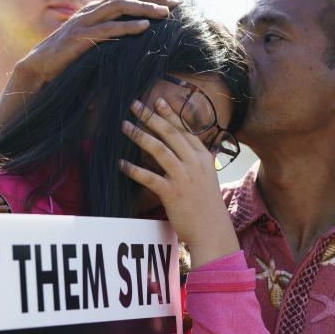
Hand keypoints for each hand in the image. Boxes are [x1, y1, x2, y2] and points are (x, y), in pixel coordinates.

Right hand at [12, 0, 177, 91]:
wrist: (40, 67)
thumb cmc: (68, 58)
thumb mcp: (93, 43)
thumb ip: (109, 35)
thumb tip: (136, 37)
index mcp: (95, 11)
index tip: (170, 3)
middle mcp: (90, 11)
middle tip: (174, 5)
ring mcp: (84, 23)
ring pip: (118, 8)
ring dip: (143, 9)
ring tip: (163, 15)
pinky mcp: (80, 38)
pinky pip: (107, 29)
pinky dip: (127, 27)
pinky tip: (144, 28)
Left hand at [120, 97, 239, 267]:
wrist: (213, 231)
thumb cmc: (208, 207)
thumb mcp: (208, 179)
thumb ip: (200, 162)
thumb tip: (193, 151)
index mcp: (204, 158)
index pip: (185, 130)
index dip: (171, 114)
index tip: (158, 101)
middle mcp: (195, 164)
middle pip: (170, 133)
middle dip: (151, 117)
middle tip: (135, 104)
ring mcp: (184, 178)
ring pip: (159, 149)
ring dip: (139, 135)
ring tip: (124, 125)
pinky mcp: (172, 193)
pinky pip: (149, 177)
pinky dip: (133, 169)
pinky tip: (121, 163)